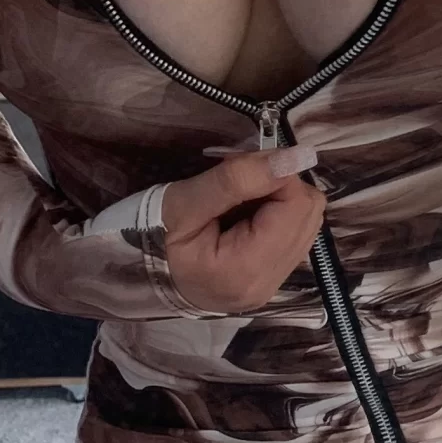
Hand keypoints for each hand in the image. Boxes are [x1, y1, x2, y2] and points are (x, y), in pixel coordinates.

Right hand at [158, 145, 324, 314]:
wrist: (133, 273)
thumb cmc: (151, 235)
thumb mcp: (185, 201)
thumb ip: (240, 178)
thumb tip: (297, 156)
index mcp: (246, 270)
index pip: (296, 204)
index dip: (277, 173)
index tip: (240, 166)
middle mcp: (268, 285)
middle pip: (308, 213)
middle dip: (279, 185)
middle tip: (235, 183)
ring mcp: (272, 286)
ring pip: (307, 221)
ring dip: (280, 199)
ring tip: (237, 202)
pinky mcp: (271, 280)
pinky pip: (296, 235)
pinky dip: (277, 216)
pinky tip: (245, 217)